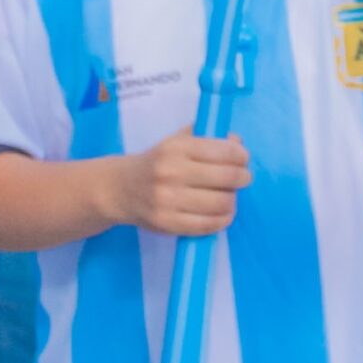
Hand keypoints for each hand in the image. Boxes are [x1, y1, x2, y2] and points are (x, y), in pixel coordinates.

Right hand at [104, 128, 250, 236]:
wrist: (119, 188)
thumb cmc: (157, 161)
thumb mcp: (178, 140)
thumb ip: (208, 137)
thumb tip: (238, 144)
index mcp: (176, 148)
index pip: (225, 152)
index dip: (242, 157)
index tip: (243, 160)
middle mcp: (171, 173)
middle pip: (228, 178)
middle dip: (243, 178)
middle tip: (242, 178)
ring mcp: (168, 200)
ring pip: (222, 203)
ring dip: (233, 199)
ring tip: (228, 195)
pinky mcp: (167, 223)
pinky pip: (208, 225)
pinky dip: (223, 219)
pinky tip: (221, 212)